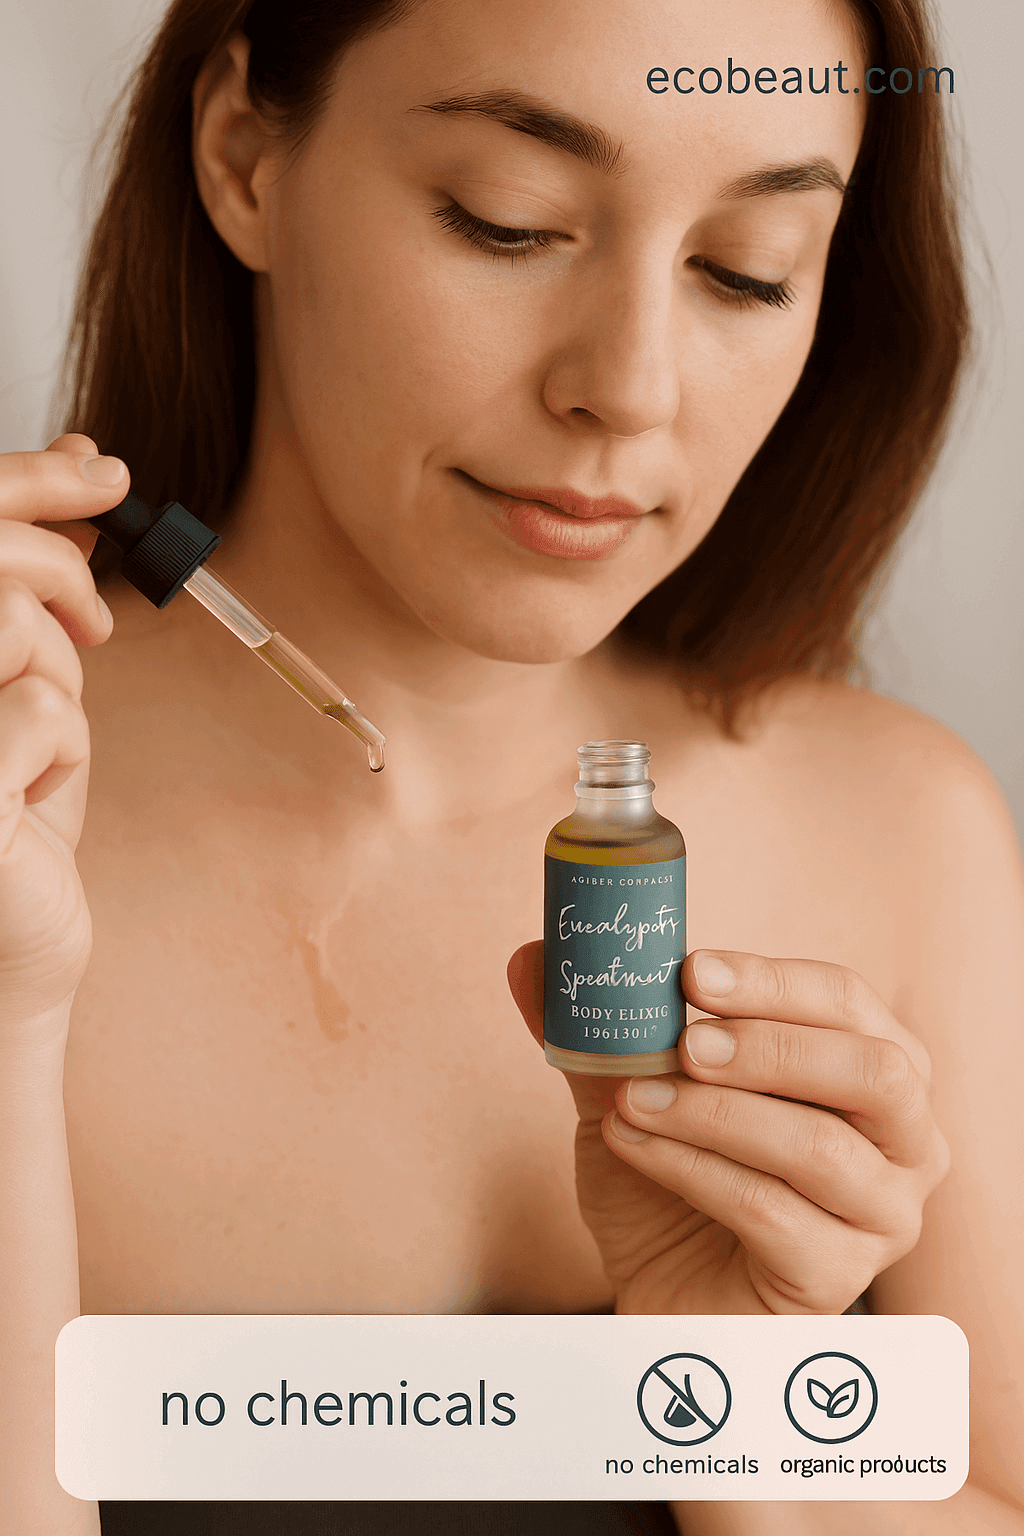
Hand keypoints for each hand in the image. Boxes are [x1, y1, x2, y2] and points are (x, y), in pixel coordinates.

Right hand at [0, 435, 126, 1041]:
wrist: (12, 951)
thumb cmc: (16, 818)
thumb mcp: (30, 684)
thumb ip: (34, 590)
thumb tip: (86, 463)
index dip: (31, 478)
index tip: (102, 469)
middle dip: (61, 582)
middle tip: (94, 626)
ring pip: (10, 626)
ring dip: (58, 682)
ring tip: (43, 743)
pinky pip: (40, 708)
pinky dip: (63, 748)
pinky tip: (33, 799)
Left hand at [507, 944, 949, 1314]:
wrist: (663, 1296)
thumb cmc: (674, 1183)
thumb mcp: (632, 1090)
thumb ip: (599, 1027)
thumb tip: (532, 955)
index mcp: (875, 1069)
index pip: (848, 1001)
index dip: (772, 980)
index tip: (691, 970)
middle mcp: (906, 1140)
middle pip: (873, 1070)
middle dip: (770, 1046)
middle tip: (685, 1040)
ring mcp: (882, 1217)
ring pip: (820, 1147)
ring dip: (715, 1113)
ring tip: (631, 1097)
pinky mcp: (838, 1279)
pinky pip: (772, 1213)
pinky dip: (692, 1169)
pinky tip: (633, 1146)